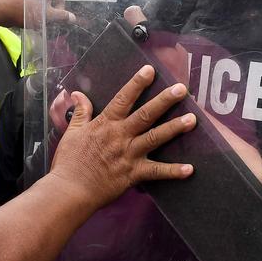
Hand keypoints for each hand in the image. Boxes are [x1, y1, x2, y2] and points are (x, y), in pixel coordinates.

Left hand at [17, 0, 85, 29]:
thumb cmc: (21, 10)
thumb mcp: (46, 15)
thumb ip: (61, 16)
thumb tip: (72, 17)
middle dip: (58, 10)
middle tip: (52, 20)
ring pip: (48, 4)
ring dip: (48, 15)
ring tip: (41, 24)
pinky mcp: (26, 0)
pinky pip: (39, 7)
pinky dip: (40, 16)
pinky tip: (35, 24)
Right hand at [49, 65, 195, 208]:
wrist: (70, 190)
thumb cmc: (68, 162)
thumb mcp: (72, 133)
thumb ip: (80, 112)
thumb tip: (77, 93)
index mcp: (106, 124)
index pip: (123, 99)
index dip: (137, 83)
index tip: (150, 70)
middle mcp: (120, 136)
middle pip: (146, 114)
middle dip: (165, 100)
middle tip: (182, 89)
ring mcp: (129, 155)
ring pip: (156, 138)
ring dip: (175, 128)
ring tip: (193, 120)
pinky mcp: (133, 174)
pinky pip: (157, 172)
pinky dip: (173, 172)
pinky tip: (190, 169)